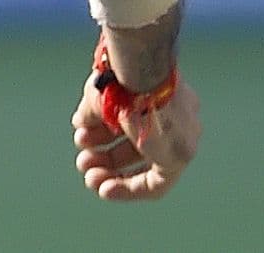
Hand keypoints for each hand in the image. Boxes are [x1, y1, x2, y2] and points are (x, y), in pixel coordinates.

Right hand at [71, 74, 201, 200]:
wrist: (140, 73)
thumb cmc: (120, 76)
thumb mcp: (100, 94)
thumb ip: (93, 112)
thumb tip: (80, 124)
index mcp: (160, 93)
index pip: (135, 123)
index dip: (106, 137)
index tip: (82, 139)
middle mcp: (177, 115)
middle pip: (138, 146)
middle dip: (105, 157)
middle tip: (82, 161)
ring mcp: (182, 134)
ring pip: (144, 164)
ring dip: (111, 172)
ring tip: (86, 171)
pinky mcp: (181, 155)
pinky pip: (155, 182)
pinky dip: (128, 187)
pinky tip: (104, 189)